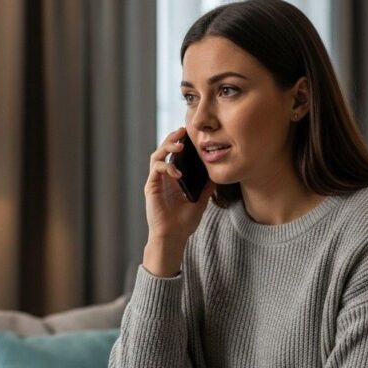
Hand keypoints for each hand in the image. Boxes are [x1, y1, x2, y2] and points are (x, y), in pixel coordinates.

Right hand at [146, 127, 215, 244]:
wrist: (174, 236)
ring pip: (156, 156)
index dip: (180, 142)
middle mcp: (163, 177)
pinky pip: (156, 169)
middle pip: (163, 150)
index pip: (174, 154)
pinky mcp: (151, 187)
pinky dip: (167, 166)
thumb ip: (207, 186)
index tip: (190, 134)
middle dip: (172, 138)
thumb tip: (217, 173)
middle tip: (182, 131)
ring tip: (179, 145)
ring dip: (167, 147)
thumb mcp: (201, 200)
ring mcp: (156, 181)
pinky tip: (177, 172)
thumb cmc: (184, 222)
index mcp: (173, 178)